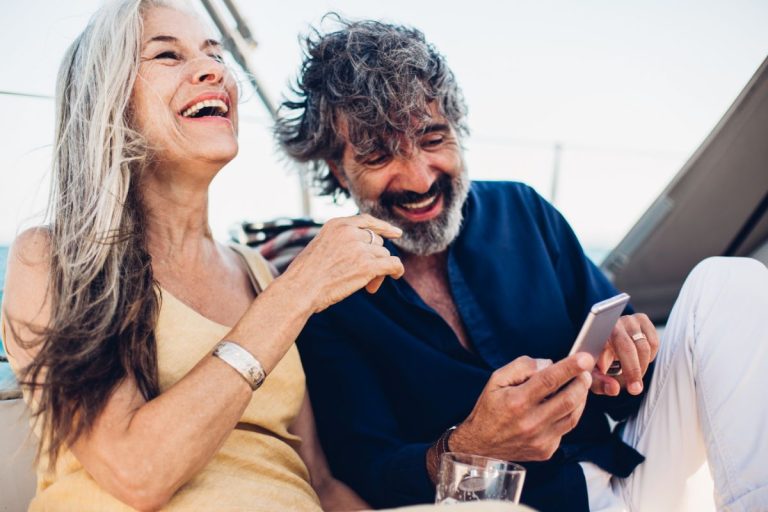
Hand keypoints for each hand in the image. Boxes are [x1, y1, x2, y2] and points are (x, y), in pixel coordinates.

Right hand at [279, 214, 404, 312]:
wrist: (299, 289)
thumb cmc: (306, 275)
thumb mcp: (320, 246)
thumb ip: (341, 242)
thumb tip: (369, 251)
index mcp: (337, 224)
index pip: (366, 221)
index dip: (383, 227)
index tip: (396, 233)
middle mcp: (349, 232)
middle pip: (377, 242)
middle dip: (374, 258)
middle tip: (366, 277)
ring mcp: (359, 248)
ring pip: (384, 255)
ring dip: (379, 270)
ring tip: (367, 286)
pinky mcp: (367, 266)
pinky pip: (393, 264)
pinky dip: (397, 270)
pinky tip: (395, 276)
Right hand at [450, 353, 593, 461]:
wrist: (480, 446)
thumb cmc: (489, 409)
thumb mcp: (496, 380)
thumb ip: (521, 367)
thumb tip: (548, 364)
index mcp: (517, 401)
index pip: (549, 380)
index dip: (570, 367)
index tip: (584, 358)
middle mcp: (531, 422)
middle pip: (568, 399)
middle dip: (582, 382)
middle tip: (585, 372)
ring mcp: (540, 439)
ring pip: (573, 416)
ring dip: (580, 398)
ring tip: (579, 386)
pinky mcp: (546, 450)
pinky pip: (565, 429)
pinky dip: (569, 414)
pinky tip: (564, 406)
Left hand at [590, 314, 659, 396]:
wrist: (601, 339)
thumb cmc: (596, 359)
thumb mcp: (594, 374)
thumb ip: (600, 383)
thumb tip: (614, 389)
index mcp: (598, 333)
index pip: (612, 350)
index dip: (628, 369)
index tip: (632, 388)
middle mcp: (614, 322)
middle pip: (630, 348)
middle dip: (635, 371)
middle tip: (635, 389)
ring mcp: (629, 319)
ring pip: (645, 347)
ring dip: (642, 365)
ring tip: (633, 376)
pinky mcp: (642, 319)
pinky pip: (654, 342)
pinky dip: (649, 356)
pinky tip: (639, 361)